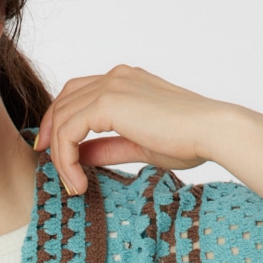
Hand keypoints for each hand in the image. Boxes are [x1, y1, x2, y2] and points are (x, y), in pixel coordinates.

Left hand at [34, 64, 220, 195]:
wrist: (211, 132)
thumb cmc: (188, 140)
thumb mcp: (137, 145)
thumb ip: (106, 147)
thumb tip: (79, 157)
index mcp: (125, 81)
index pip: (78, 93)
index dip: (60, 120)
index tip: (52, 150)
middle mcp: (115, 77)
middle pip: (63, 101)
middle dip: (51, 135)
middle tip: (51, 168)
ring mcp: (111, 86)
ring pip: (62, 119)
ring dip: (60, 156)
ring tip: (73, 185)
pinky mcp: (107, 103)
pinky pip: (68, 132)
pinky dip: (66, 159)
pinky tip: (78, 182)